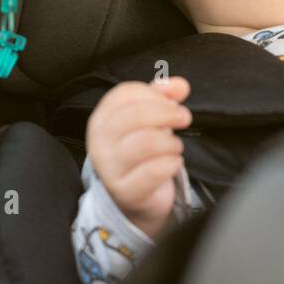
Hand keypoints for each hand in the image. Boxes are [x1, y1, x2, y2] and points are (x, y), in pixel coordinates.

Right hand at [85, 76, 191, 240]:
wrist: (135, 197)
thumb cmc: (141, 153)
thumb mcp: (149, 120)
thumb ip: (163, 97)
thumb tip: (180, 85)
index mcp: (102, 119)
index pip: (125, 94)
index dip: (154, 94)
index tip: (172, 101)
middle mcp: (99, 142)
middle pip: (134, 115)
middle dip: (167, 113)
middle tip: (184, 118)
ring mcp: (109, 168)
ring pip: (145, 142)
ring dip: (170, 141)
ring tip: (176, 147)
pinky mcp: (125, 191)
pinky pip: (154, 170)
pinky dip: (172, 163)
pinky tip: (174, 163)